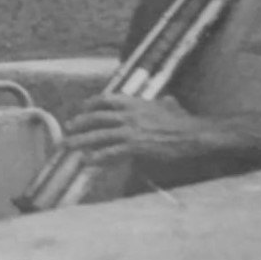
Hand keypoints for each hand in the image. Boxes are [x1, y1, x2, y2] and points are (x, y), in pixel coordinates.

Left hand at [64, 95, 208, 164]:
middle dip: (79, 122)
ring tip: (68, 145)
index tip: (81, 108)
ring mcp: (130, 130)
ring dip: (80, 140)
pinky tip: (88, 161)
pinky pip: (112, 152)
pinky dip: (98, 156)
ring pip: (99, 135)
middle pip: (96, 117)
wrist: (193, 133)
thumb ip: (163, 103)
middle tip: (67, 127)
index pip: (105, 99)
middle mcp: (128, 114)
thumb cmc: (183, 121)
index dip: (90, 103)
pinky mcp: (135, 146)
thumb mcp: (170, 106)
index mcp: (134, 102)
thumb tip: (168, 100)